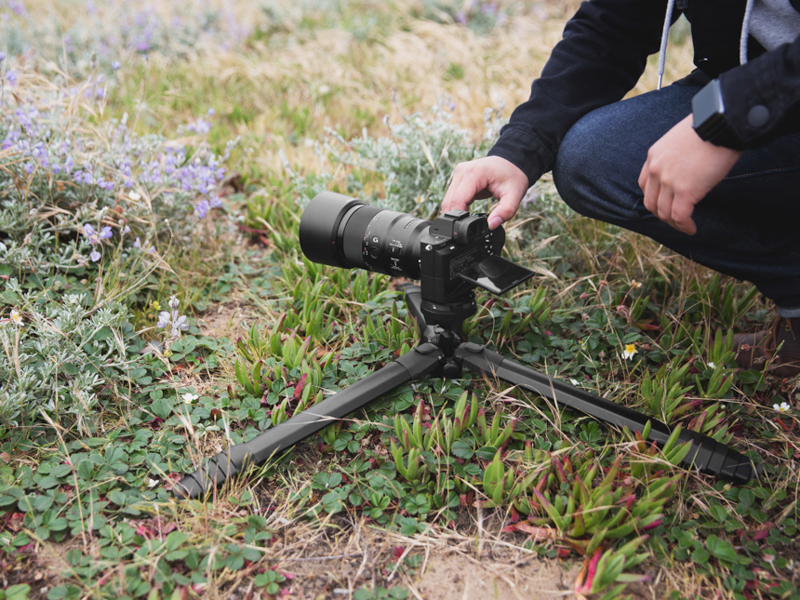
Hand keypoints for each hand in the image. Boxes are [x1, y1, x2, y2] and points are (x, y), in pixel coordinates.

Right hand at [442, 156, 528, 229]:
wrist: (511, 161)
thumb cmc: (513, 176)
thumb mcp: (515, 195)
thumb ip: (505, 212)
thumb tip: (491, 225)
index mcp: (474, 173)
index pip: (458, 200)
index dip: (460, 218)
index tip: (468, 229)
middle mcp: (462, 171)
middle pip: (449, 201)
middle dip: (456, 218)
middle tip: (468, 228)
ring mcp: (458, 173)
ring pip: (448, 200)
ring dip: (456, 212)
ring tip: (469, 219)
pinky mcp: (458, 177)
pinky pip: (452, 196)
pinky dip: (457, 206)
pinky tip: (467, 211)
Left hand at [638, 114, 741, 234]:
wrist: (721, 123)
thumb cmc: (709, 127)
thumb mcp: (681, 140)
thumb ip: (675, 157)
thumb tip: (686, 171)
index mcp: (653, 156)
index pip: (645, 185)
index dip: (654, 198)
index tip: (665, 204)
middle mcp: (656, 170)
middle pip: (651, 203)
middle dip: (662, 214)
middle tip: (675, 219)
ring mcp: (668, 181)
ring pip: (664, 213)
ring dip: (674, 223)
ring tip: (685, 226)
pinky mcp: (685, 191)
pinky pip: (679, 216)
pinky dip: (684, 226)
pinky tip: (692, 229)